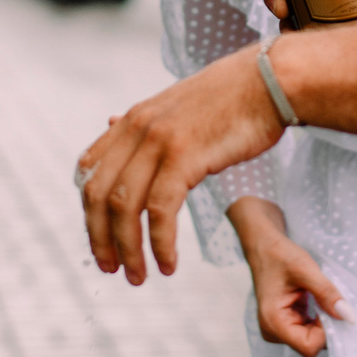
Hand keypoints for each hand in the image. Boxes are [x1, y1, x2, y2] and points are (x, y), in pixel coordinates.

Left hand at [79, 45, 283, 283]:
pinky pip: (159, 211)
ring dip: (127, 249)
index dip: (88, 211)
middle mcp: (137, 128)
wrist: (269, 81)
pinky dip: (160, 243)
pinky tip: (168, 264)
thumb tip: (112, 122)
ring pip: (123, 207)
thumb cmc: (232, 97)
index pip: (88, 172)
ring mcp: (158, 141)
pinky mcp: (184, 156)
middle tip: (110, 268)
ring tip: (138, 276)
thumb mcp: (176, 107)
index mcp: (132, 119)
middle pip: (97, 194)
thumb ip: (143, 125)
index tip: (100, 238)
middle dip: (99, 238)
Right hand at [239, 223, 347, 356]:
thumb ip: (327, 293)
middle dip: (326, 326)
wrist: (263, 247)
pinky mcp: (284, 326)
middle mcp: (272, 332)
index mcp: (273, 322)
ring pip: (312, 340)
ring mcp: (277, 331)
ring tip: (317, 297)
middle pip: (311, 345)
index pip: (309, 346)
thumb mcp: (306, 270)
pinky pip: (308, 332)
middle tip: (328, 300)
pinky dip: (318, 320)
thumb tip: (349, 317)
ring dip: (322, 322)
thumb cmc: (280, 255)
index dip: (326, 331)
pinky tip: (314, 302)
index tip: (331, 307)